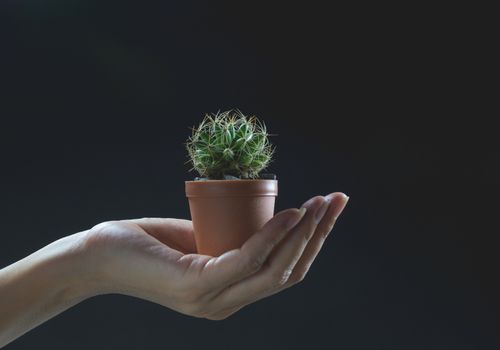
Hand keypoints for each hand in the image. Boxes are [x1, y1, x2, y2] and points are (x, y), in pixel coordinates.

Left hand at [83, 192, 348, 319]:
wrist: (96, 256)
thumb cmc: (147, 243)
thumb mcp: (199, 237)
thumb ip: (231, 235)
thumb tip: (265, 214)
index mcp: (231, 293)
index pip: (285, 271)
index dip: (313, 241)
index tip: (329, 207)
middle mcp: (228, 303)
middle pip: (289, 271)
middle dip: (319, 235)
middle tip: (338, 200)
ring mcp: (214, 300)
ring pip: (275, 269)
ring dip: (304, 233)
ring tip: (321, 203)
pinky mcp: (198, 287)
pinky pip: (247, 259)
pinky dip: (273, 235)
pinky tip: (292, 212)